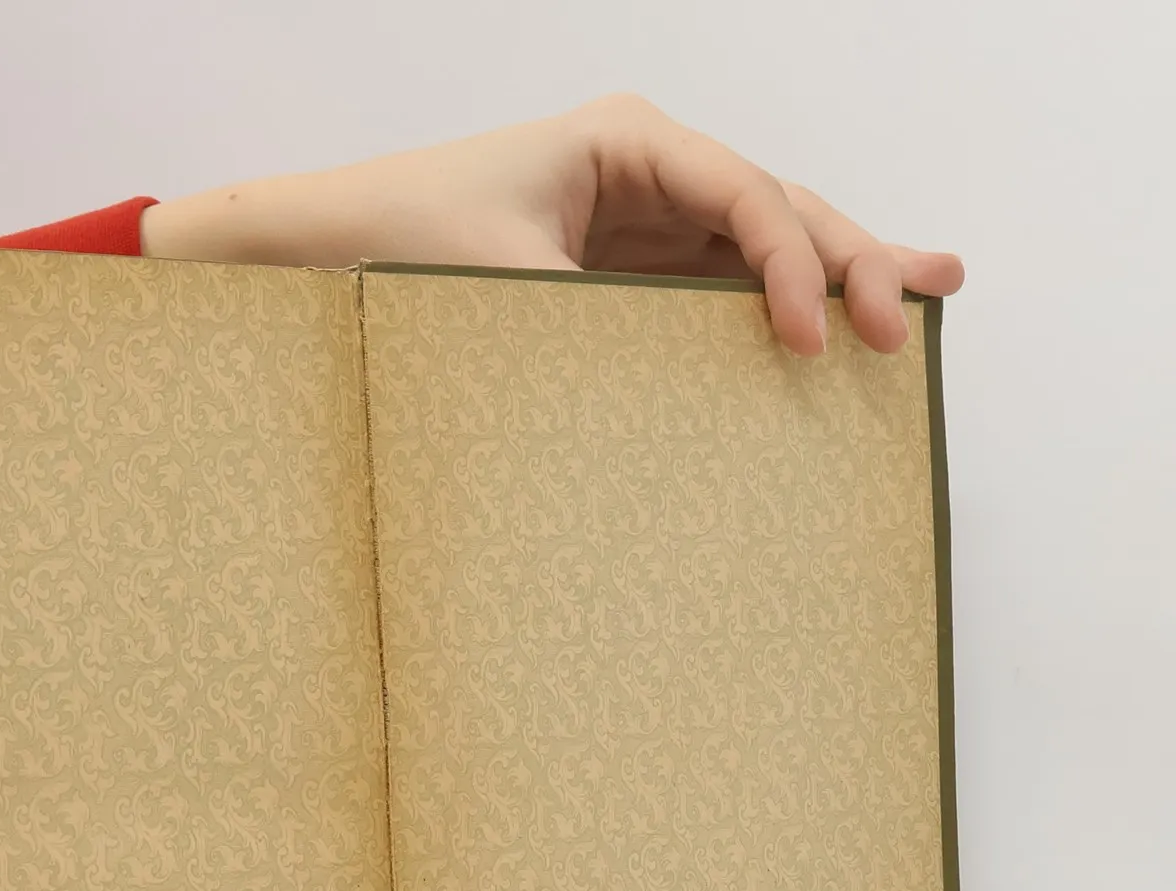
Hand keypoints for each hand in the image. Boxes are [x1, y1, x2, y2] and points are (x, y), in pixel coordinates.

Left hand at [141, 94, 963, 356]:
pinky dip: (773, 302)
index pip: (742, 194)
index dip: (793, 264)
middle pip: (774, 205)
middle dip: (853, 255)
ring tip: (929, 292)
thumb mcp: (507, 292)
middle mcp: (642, 166)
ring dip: (839, 268)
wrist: (324, 256)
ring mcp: (637, 213)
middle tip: (921, 308)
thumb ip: (603, 322)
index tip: (814, 338)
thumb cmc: (399, 252)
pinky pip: (713, 279)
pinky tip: (830, 320)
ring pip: (758, 240)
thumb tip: (687, 385)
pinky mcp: (621, 264)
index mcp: (623, 142)